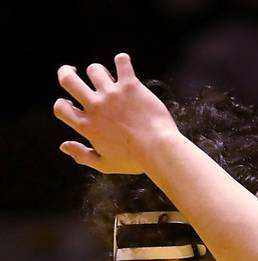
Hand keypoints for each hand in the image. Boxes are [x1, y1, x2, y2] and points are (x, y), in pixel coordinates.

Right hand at [54, 53, 177, 173]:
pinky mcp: (130, 86)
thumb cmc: (135, 160)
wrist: (158, 149)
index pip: (60, 108)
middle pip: (68, 80)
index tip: (70, 103)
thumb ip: (82, 155)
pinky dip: (122, 61)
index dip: (62, 104)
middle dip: (66, 73)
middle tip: (74, 72)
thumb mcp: (105, 164)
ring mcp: (112, 94)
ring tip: (108, 76)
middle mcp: (96, 106)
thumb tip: (63, 146)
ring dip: (98, 71)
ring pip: (94, 69)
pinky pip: (122, 63)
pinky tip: (124, 63)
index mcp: (88, 126)